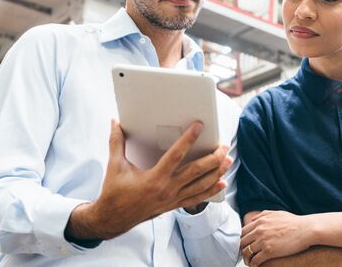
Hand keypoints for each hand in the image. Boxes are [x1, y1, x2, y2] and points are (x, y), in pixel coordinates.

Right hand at [65, 119, 231, 240]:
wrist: (113, 219)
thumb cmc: (114, 192)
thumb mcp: (115, 166)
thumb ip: (116, 142)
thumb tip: (115, 121)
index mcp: (154, 178)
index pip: (176, 155)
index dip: (189, 139)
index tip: (199, 126)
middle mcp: (167, 189)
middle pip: (196, 171)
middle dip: (213, 158)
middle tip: (224, 146)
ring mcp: (172, 199)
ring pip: (201, 185)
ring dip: (217, 172)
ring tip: (228, 160)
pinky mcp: (174, 205)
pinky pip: (196, 198)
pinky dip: (211, 191)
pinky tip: (221, 183)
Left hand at [240, 210, 312, 265]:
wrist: (306, 229)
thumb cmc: (294, 222)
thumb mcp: (277, 213)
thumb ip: (263, 215)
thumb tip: (253, 219)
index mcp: (260, 221)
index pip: (243, 232)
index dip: (243, 240)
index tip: (245, 245)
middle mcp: (259, 230)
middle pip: (242, 242)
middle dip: (242, 249)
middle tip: (246, 255)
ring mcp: (263, 241)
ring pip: (247, 252)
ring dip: (247, 259)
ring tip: (250, 262)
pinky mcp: (269, 251)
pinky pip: (255, 260)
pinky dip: (253, 264)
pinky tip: (255, 266)